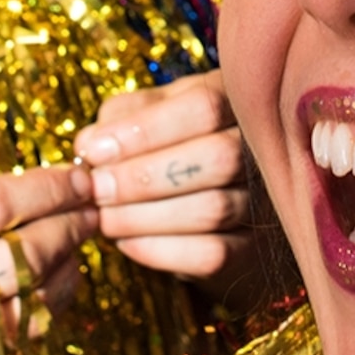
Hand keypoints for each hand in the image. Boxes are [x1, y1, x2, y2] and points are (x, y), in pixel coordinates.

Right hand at [0, 164, 98, 354]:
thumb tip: (52, 186)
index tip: (77, 175)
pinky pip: (32, 336)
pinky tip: (55, 276)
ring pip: (36, 299)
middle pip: (21, 254)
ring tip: (71, 238)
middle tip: (90, 204)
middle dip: (68, 222)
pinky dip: (56, 299)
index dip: (44, 187)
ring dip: (67, 262)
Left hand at [75, 71, 272, 300]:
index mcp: (237, 100)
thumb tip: (90, 144)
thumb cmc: (178, 144)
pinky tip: (127, 241)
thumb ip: (123, 117)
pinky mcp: (251, 251)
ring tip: (104, 217)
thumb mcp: (156, 113)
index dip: (144, 129)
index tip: (94, 151)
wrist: (215, 203)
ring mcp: (265, 203)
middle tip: (96, 188)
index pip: (204, 106)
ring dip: (143, 216)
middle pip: (218, 158)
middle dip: (142, 177)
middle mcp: (264, 150)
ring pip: (213, 209)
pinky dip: (158, 249)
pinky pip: (211, 254)